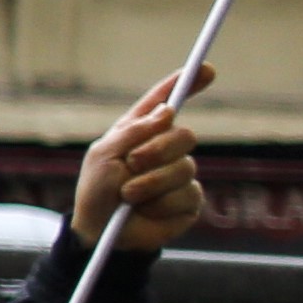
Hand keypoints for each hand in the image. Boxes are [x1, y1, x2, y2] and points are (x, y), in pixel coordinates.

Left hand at [71, 66, 211, 251]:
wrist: (100, 232)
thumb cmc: (97, 192)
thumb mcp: (103, 157)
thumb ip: (132, 133)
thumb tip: (168, 112)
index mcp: (141, 132)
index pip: (166, 102)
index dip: (187, 83)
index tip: (206, 69)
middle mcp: (164, 149)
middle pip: (184, 135)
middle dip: (158, 149)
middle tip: (133, 163)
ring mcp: (180, 175)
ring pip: (184, 168)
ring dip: (151, 182)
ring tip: (128, 195)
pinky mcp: (189, 201)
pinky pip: (187, 195)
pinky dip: (160, 203)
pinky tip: (144, 211)